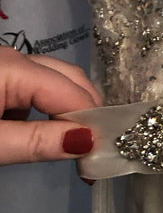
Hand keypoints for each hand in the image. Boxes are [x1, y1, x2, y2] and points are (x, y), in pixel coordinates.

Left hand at [0, 46, 101, 164]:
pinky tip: (47, 131)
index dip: (92, 122)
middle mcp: (16, 56)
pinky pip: (35, 85)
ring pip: (54, 80)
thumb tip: (89, 140)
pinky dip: (48, 106)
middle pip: (69, 78)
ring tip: (76, 144)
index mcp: (14, 67)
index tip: (103, 156)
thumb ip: (36, 141)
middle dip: (87, 111)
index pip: (72, 92)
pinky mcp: (0, 75)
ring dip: (69, 109)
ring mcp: (7, 63)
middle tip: (94, 151)